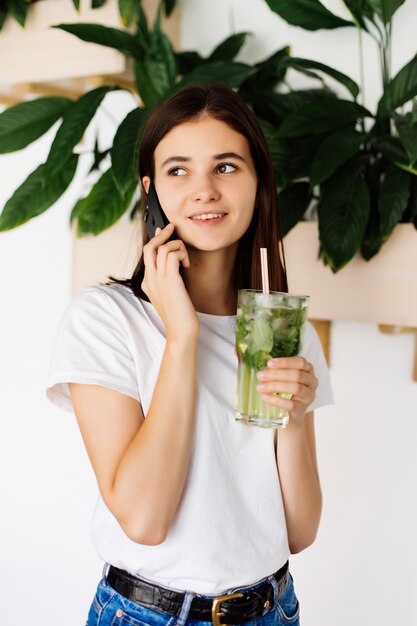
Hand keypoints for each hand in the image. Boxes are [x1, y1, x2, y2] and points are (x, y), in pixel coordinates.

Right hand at [141, 223, 199, 340]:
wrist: (181, 331)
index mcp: (147, 283)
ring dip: (177, 246)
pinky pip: (171, 254)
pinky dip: (181, 253)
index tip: (165, 233)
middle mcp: (149, 279)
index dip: (156, 240)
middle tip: (172, 228)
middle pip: (149, 247)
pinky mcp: (170, 280)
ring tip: (185, 259)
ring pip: (162, 248)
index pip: (147, 254)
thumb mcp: (171, 295)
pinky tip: (186, 265)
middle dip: (161, 234)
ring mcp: (158, 279)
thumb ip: (169, 280)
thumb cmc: (179, 315)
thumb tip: (175, 263)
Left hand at [255, 356, 317, 426]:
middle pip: (297, 375)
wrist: (292, 413)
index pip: (300, 362)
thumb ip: (277, 371)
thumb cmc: (287, 390)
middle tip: (260, 376)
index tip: (269, 363)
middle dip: (276, 374)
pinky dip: (276, 400)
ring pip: (295, 388)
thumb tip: (262, 371)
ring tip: (260, 387)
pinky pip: (291, 404)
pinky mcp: (302, 409)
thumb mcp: (284, 377)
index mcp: (308, 369)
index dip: (285, 362)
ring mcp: (308, 397)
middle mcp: (312, 382)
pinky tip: (265, 397)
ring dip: (275, 386)